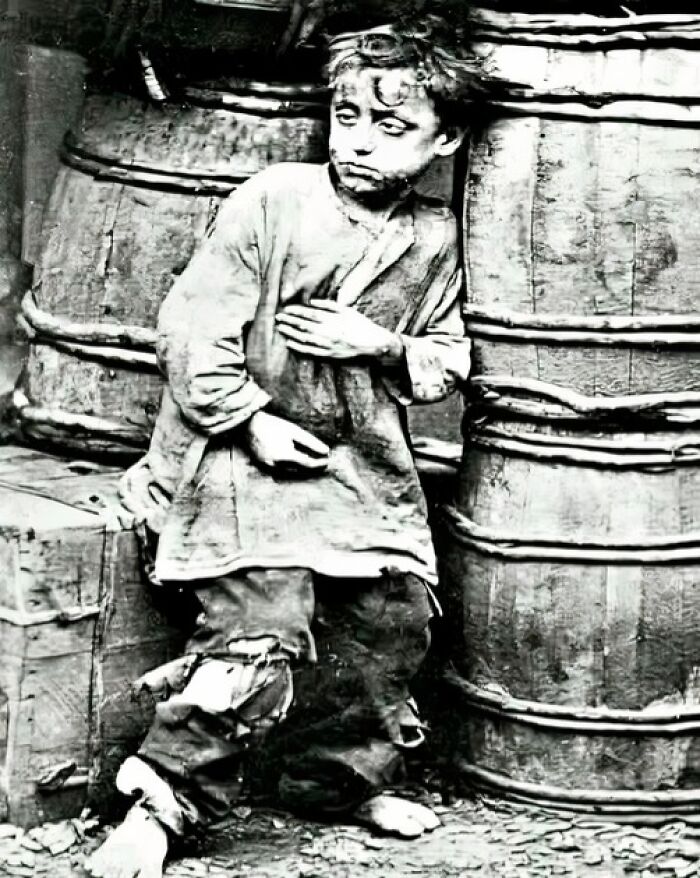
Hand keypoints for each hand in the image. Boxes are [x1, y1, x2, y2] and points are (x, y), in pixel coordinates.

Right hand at [245, 410, 328, 472]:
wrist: (248, 424)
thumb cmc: (273, 425)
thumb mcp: (294, 431)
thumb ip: (310, 442)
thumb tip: (326, 451)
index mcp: (285, 456)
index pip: (307, 464)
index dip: (319, 464)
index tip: (328, 461)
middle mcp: (276, 465)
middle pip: (299, 470)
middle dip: (311, 467)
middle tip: (321, 462)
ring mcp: (268, 467)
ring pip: (289, 472)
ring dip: (300, 469)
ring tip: (309, 462)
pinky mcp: (262, 466)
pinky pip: (279, 471)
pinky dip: (288, 468)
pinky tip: (293, 462)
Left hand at [276, 300, 403, 362]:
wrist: (372, 343)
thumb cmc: (360, 324)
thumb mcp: (346, 310)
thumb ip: (328, 305)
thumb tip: (311, 302)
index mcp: (332, 319)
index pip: (309, 314)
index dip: (296, 311)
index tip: (285, 309)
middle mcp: (327, 332)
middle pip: (304, 325)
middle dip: (289, 321)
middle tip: (278, 318)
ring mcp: (327, 344)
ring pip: (304, 338)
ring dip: (291, 333)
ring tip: (281, 328)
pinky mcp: (328, 354)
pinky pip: (310, 351)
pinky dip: (299, 347)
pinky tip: (290, 343)